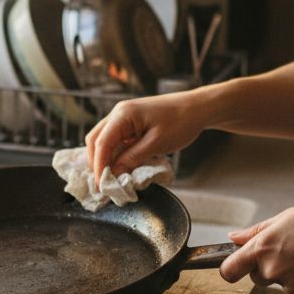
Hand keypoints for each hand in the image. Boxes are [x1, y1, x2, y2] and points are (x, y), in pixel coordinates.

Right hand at [85, 91, 209, 178]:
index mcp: (123, 114)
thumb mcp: (157, 144)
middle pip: (95, 140)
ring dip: (104, 159)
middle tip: (102, 185)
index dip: (98, 166)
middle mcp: (118, 113)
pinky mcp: (130, 123)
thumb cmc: (181, 122)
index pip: (101, 143)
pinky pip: (115, 140)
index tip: (100, 186)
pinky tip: (119, 167)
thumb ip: (132, 158)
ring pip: (103, 140)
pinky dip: (113, 154)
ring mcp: (123, 117)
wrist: (198, 108)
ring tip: (110, 179)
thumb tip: (113, 174)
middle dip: (96, 163)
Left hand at [219, 202, 293, 293]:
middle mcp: (273, 270)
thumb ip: (256, 232)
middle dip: (266, 266)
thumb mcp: (286, 217)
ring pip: (279, 282)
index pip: (229, 270)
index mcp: (263, 247)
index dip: (229, 269)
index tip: (233, 267)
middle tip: (289, 248)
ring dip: (288, 272)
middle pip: (256, 276)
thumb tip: (234, 238)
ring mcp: (290, 286)